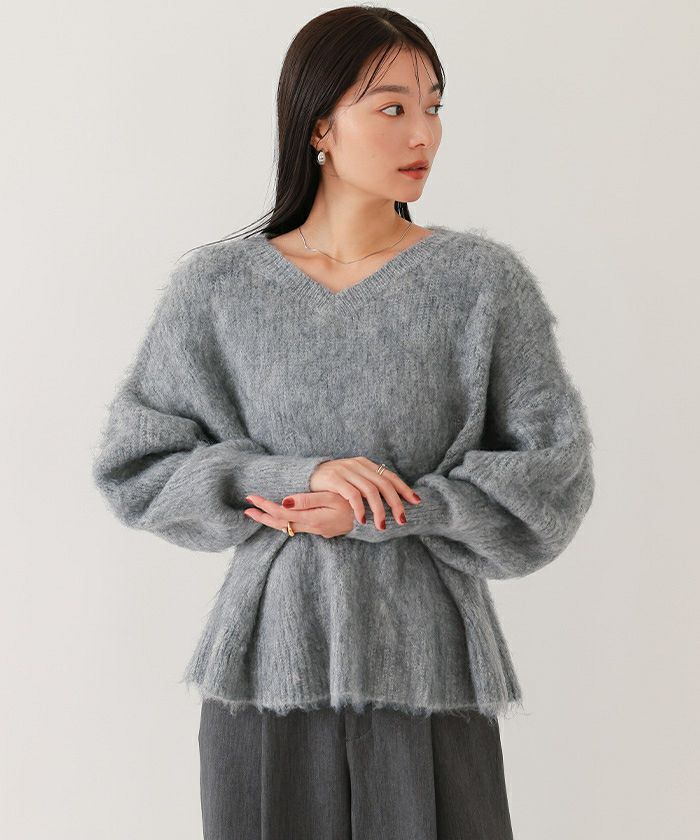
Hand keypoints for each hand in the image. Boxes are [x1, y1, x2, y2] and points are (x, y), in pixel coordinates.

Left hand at [243, 491, 356, 537]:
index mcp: (312, 518)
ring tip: (258, 514)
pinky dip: (284, 522)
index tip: (251, 499)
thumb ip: (308, 500)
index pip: (281, 513)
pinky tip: (280, 518)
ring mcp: (317, 530)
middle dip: (263, 517)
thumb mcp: (332, 498)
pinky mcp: (321, 529)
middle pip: (280, 524)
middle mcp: (312, 526)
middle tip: (246, 511)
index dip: (265, 506)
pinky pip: (297, 527)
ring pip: (288, 527)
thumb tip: (284, 501)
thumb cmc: (355, 505)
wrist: (372, 519)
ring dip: (272, 520)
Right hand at [305, 456, 420, 529]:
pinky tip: (363, 520)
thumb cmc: (332, 483)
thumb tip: (392, 499)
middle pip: (384, 484)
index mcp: (365, 464)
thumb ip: (369, 485)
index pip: (390, 476)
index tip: (416, 502)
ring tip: (381, 525)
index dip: (404, 489)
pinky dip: (359, 508)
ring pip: (370, 490)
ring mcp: (346, 470)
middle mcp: (358, 465)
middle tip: (401, 520)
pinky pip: (351, 495)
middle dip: (395, 503)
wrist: (305, 475)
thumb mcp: (353, 480)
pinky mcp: (334, 479)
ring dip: (379, 510)